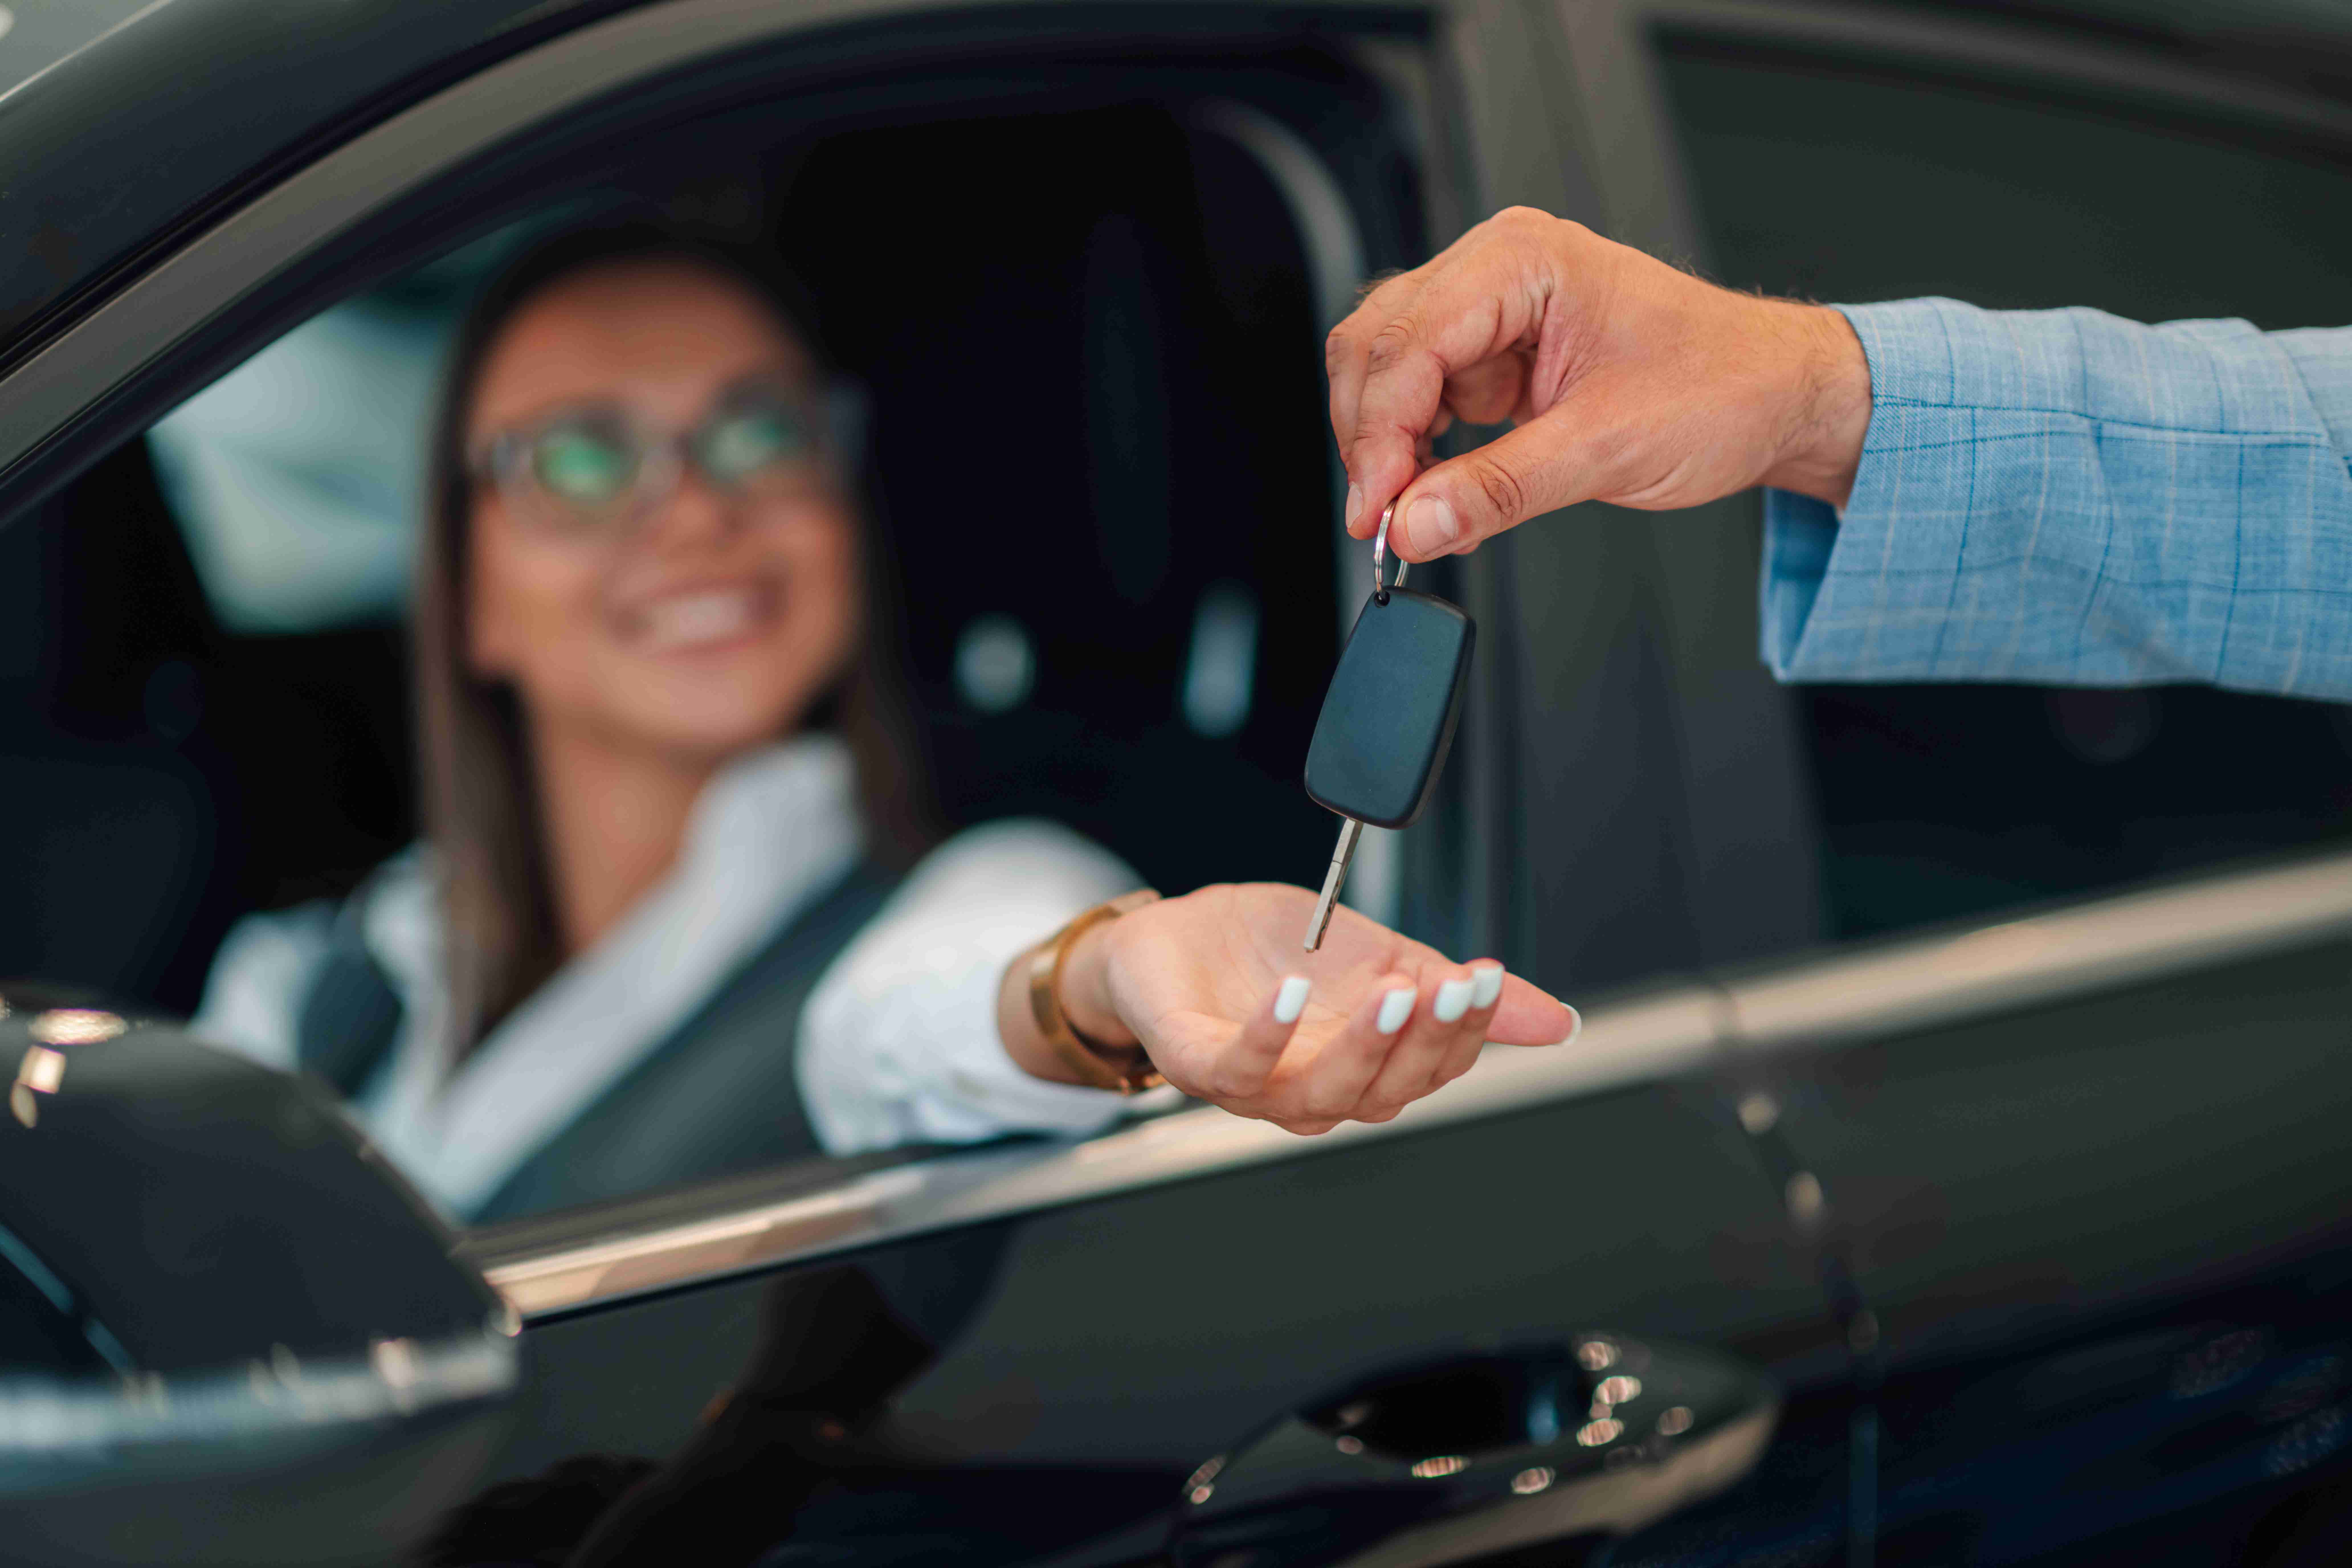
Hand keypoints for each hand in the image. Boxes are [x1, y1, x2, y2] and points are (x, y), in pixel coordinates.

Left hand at [1042, 882, 1577, 1134]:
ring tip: (1393, 992)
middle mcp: (1315, 1092)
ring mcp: (1256, 1087)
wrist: (1174, 935)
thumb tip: (1555, 1018)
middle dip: (1427, 1041)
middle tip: (1454, 987)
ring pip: (1322, 1094)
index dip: (1468, 1029)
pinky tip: (1291, 994)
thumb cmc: (1272, 952)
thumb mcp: (1380, 955)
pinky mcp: (1197, 1065)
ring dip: (1363, 1046)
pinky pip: (1236, 1069)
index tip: (1492, 980)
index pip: (1432, 1068)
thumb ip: (1453, 987)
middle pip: (1387, 1092)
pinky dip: (1267, 1035)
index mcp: (1365, 1068)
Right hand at [1324, 206, 1872, 560]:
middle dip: (1370, 439)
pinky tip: (1436, 489)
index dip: (1378, 437)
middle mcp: (1499, 269)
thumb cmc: (1724, 387)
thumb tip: (1415, 524)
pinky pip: (1423, 396)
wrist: (1776, 394)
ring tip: (1414, 510)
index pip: (1408, 345)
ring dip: (1388, 445)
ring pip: (1388, 370)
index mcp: (1524, 259)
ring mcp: (1493, 309)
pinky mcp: (1496, 352)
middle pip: (1377, 347)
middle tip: (1384, 519)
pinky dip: (1417, 448)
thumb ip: (1498, 488)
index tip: (1375, 512)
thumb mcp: (1608, 449)